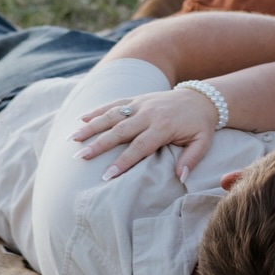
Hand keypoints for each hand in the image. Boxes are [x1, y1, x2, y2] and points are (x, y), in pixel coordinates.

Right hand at [72, 88, 219, 181]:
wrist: (202, 98)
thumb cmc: (200, 125)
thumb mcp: (202, 142)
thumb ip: (191, 159)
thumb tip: (180, 177)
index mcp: (163, 126)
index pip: (139, 147)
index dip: (123, 161)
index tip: (107, 176)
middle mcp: (149, 113)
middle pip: (120, 131)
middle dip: (99, 145)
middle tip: (81, 158)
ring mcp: (141, 104)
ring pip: (112, 115)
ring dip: (91, 126)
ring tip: (73, 139)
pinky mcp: (137, 98)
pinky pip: (114, 103)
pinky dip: (97, 110)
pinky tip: (81, 119)